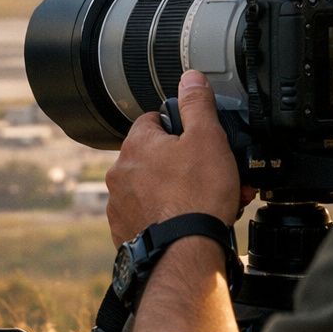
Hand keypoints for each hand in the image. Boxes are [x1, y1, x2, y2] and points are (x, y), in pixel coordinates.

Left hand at [106, 70, 240, 244]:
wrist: (184, 254)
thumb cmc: (195, 198)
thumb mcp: (207, 138)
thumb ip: (198, 104)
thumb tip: (191, 78)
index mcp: (136, 145)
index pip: (153, 121)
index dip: (180, 127)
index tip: (198, 139)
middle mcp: (120, 174)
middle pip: (156, 157)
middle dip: (186, 164)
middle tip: (212, 175)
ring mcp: (120, 206)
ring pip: (154, 189)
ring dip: (179, 191)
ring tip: (208, 202)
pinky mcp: (126, 232)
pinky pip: (150, 216)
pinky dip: (168, 217)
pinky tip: (191, 222)